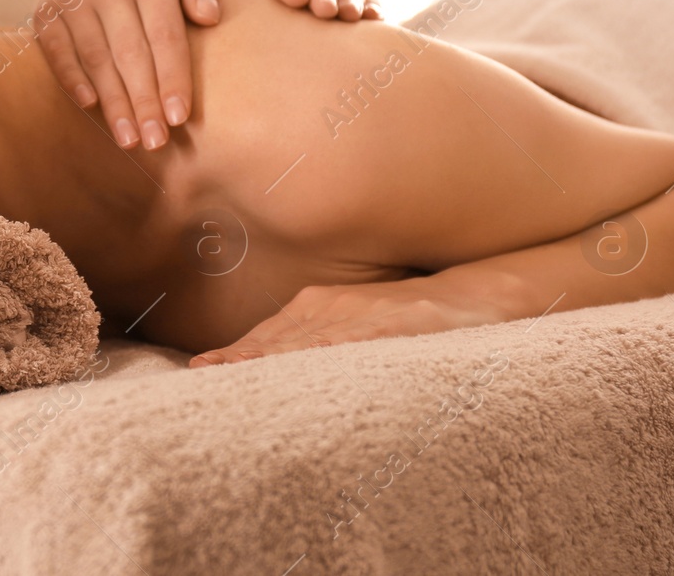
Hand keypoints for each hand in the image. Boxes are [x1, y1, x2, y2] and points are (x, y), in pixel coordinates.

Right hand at [31, 0, 221, 150]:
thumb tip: (210, 17)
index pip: (165, 35)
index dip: (172, 78)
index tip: (180, 118)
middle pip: (130, 53)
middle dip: (144, 102)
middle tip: (157, 141)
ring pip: (95, 58)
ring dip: (113, 102)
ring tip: (130, 140)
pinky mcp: (46, 12)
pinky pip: (58, 51)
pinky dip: (72, 79)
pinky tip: (90, 107)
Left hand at [187, 277, 504, 366]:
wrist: (474, 296)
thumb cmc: (413, 317)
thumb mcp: (358, 325)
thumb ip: (323, 342)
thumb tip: (288, 373)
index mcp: (321, 308)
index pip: (269, 335)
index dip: (234, 354)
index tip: (199, 370)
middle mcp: (332, 308)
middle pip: (276, 338)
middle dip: (237, 358)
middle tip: (199, 376)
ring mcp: (359, 316)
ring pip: (305, 341)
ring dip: (265, 357)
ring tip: (226, 372)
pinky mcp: (392, 325)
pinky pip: (351, 341)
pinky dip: (322, 353)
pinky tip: (299, 364)